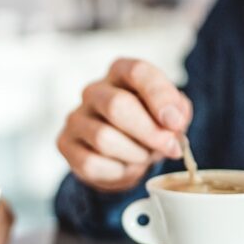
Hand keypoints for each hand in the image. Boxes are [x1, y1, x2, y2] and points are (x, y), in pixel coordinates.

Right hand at [57, 58, 191, 191]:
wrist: (123, 152)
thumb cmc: (148, 124)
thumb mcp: (171, 113)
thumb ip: (178, 112)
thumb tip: (173, 122)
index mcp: (121, 72)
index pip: (138, 72)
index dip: (160, 97)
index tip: (176, 123)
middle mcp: (94, 90)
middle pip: (117, 105)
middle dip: (148, 132)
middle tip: (169, 148)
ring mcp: (76, 117)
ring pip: (104, 138)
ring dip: (134, 154)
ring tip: (144, 156)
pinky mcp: (65, 143)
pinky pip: (91, 163)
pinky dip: (116, 171)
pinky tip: (124, 166)